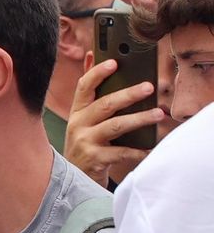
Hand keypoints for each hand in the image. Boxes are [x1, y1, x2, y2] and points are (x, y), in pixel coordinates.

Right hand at [65, 53, 161, 185]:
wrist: (73, 177)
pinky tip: (151, 148)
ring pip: (115, 126)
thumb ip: (89, 89)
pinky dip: (138, 151)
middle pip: (104, 105)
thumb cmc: (85, 142)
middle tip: (149, 87)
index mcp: (77, 111)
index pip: (84, 87)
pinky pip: (121, 153)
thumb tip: (92, 56)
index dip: (98, 73)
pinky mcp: (94, 159)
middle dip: (128, 95)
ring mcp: (85, 142)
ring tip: (158, 114)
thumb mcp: (82, 117)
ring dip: (139, 119)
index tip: (115, 62)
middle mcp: (78, 125)